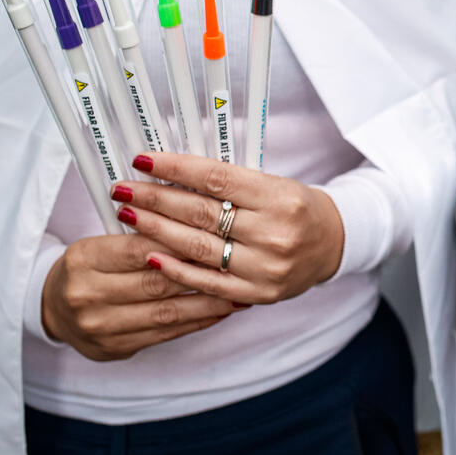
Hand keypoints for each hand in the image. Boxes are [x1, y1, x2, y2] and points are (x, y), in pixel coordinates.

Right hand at [42, 233, 241, 361]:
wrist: (53, 309)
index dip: (178, 240)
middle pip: (156, 281)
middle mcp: (88, 294)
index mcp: (84, 259)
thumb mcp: (100, 242)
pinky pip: (166, 333)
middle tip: (238, 261)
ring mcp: (100, 326)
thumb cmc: (89, 267)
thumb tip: (193, 217)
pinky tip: (223, 309)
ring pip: (166, 311)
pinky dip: (198, 321)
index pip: (138, 247)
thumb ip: (139, 234)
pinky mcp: (115, 348)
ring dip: (209, 301)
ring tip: (241, 289)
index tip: (215, 233)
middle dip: (202, 271)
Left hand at [110, 153, 344, 305]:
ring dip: (156, 231)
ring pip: (199, 248)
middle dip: (155, 199)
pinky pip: (208, 282)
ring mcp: (266, 267)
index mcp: (279, 197)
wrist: (332, 244)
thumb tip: (171, 171)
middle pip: (202, 213)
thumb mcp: (273, 184)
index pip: (217, 179)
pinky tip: (150, 254)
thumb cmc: (296, 207)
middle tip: (123, 188)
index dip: (176, 168)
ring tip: (128, 214)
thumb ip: (228, 182)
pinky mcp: (259, 294)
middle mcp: (275, 233)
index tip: (143, 160)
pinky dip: (176, 269)